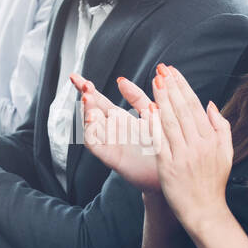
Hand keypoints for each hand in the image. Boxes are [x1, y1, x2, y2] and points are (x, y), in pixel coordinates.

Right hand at [75, 71, 161, 193]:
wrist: (172, 170)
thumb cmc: (162, 144)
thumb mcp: (150, 114)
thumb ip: (136, 97)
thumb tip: (121, 79)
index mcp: (119, 119)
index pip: (99, 100)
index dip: (86, 89)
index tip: (75, 77)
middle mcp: (111, 131)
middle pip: (92, 111)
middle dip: (86, 98)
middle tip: (85, 86)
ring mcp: (110, 144)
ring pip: (91, 127)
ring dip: (87, 113)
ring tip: (88, 99)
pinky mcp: (113, 158)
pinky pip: (96, 146)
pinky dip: (91, 134)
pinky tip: (91, 121)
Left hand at [150, 64, 233, 234]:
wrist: (205, 211)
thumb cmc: (213, 182)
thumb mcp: (226, 153)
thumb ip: (222, 127)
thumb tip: (210, 104)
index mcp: (211, 139)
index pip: (195, 106)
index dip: (183, 87)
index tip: (173, 71)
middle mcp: (199, 145)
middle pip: (182, 110)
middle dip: (171, 87)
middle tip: (161, 69)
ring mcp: (184, 155)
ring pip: (171, 121)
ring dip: (162, 99)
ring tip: (155, 81)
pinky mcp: (169, 167)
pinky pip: (160, 141)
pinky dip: (154, 124)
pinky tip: (147, 108)